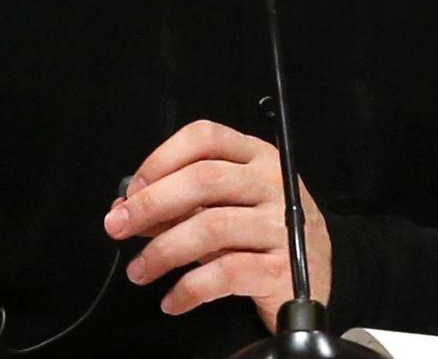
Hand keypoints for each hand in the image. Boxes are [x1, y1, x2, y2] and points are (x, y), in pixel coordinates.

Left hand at [103, 119, 330, 326]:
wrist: (320, 272)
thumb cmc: (263, 232)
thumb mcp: (231, 204)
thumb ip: (186, 201)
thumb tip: (128, 209)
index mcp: (257, 156)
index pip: (205, 137)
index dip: (162, 158)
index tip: (132, 188)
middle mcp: (272, 183)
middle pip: (203, 180)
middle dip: (151, 204)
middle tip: (117, 227)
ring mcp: (281, 225)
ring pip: (210, 228)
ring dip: (162, 251)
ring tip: (139, 271)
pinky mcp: (282, 268)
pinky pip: (225, 274)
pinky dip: (189, 289)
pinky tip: (172, 299)